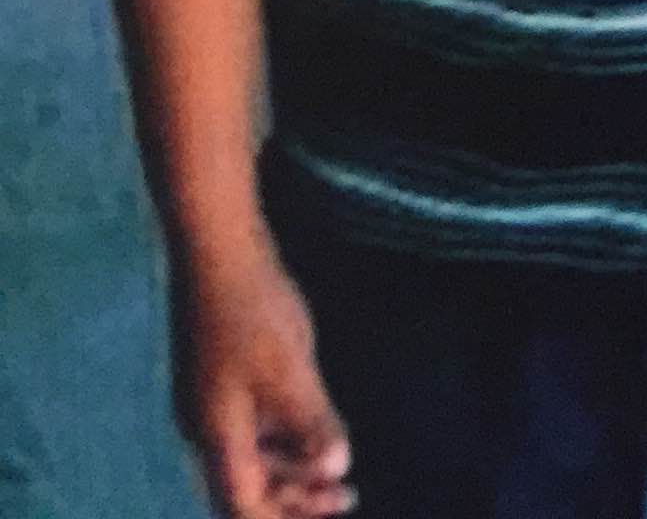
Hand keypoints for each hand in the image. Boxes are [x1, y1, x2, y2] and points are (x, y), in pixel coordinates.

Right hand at [174, 244, 353, 518]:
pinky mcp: (219, 376)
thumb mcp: (290, 368)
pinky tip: (314, 423)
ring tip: (337, 468)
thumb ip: (311, 422)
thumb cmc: (251, 309)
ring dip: (292, 469)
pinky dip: (282, 438)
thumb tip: (335, 469)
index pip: (243, 506)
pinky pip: (250, 426)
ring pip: (251, 456)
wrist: (215, 248)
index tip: (331, 511)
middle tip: (345, 496)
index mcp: (217, 435)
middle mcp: (206, 427)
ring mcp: (210, 400)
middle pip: (246, 487)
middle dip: (295, 499)